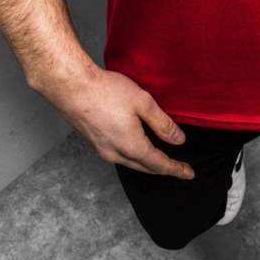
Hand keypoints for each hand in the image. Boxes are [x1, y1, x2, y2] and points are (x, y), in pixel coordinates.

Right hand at [41, 63, 194, 178]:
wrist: (71, 86)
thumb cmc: (105, 91)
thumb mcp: (143, 103)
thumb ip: (163, 123)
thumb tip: (178, 140)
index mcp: (131, 146)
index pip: (159, 164)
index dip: (176, 169)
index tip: (189, 173)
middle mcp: (115, 153)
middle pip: (145, 167)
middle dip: (163, 169)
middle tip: (178, 169)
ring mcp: (101, 149)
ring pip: (130, 162)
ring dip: (146, 163)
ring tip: (159, 159)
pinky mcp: (93, 141)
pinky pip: (118, 155)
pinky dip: (132, 155)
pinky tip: (134, 147)